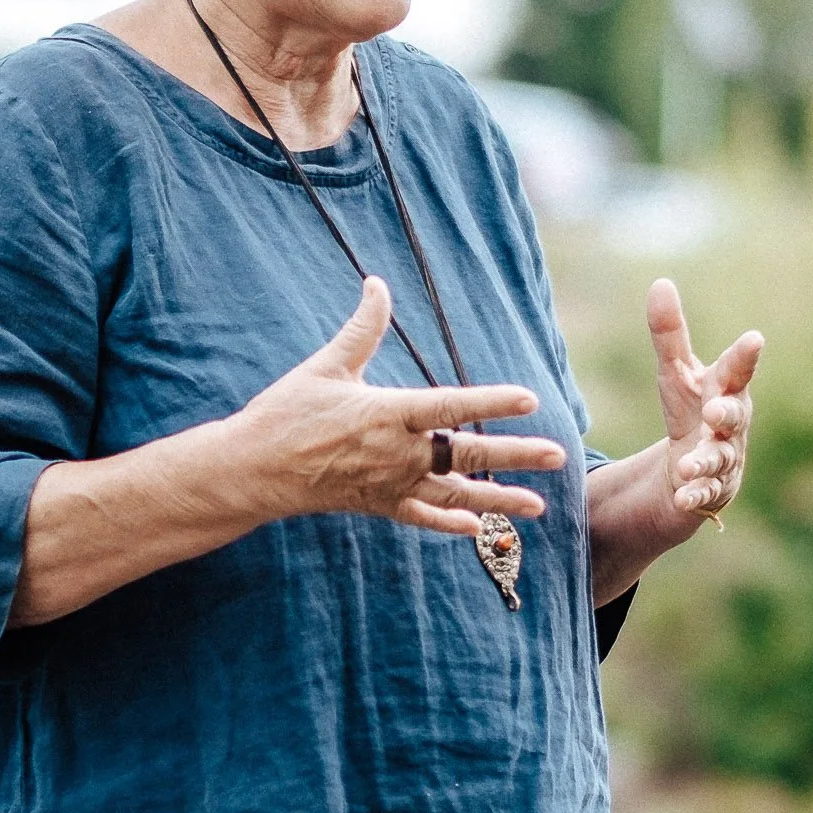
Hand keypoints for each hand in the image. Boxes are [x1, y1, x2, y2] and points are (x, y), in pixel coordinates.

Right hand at [233, 277, 564, 542]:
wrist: (254, 470)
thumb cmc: (286, 413)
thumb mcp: (326, 365)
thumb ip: (362, 328)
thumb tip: (377, 283)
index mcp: (387, 413)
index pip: (451, 406)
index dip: (491, 401)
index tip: (529, 399)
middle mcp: (397, 453)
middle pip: (467, 454)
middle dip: (515, 455)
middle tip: (558, 456)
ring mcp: (390, 484)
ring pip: (456, 494)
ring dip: (499, 500)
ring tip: (538, 506)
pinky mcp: (379, 505)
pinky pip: (423, 517)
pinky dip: (452, 523)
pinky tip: (478, 528)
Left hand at [647, 279, 761, 535]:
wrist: (695, 464)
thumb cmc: (692, 409)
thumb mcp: (677, 373)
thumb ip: (670, 333)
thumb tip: (661, 282)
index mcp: (726, 389)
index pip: (737, 369)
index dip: (745, 356)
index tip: (754, 339)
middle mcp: (731, 424)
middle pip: (735, 416)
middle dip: (727, 413)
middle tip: (715, 411)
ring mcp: (725, 457)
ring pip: (719, 458)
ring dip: (705, 461)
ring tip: (688, 464)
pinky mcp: (713, 488)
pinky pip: (706, 492)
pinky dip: (695, 494)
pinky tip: (683, 497)